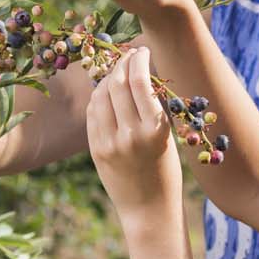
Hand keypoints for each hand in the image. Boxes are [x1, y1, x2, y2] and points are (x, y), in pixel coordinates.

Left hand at [86, 47, 182, 213]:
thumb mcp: (166, 136)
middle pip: (117, 83)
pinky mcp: (96, 149)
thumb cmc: (165, 170)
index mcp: (154, 129)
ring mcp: (109, 142)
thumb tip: (137, 72)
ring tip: (117, 72)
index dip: (138, 59)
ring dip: (108, 78)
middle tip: (128, 55)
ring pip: (101, 95)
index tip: (142, 50)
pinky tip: (106, 91)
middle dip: (122, 63)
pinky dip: (98, 97)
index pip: (140, 81)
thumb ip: (151, 108)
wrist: (149, 208)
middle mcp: (130, 134)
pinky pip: (92, 113)